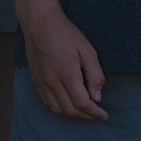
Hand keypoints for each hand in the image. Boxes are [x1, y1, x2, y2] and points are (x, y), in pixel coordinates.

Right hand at [20, 6, 107, 120]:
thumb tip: (97, 97)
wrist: (39, 24)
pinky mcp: (35, 80)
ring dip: (72, 115)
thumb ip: (95, 75)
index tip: (104, 115)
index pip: (82, 103)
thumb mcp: (88, 51)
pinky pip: (47, 102)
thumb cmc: (66, 34)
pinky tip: (68, 106)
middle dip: (86, 116)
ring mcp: (41, 81)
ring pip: (57, 109)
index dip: (95, 112)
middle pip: (70, 109)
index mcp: (67, 74)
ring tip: (84, 113)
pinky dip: (59, 109)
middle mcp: (52, 81)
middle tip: (97, 115)